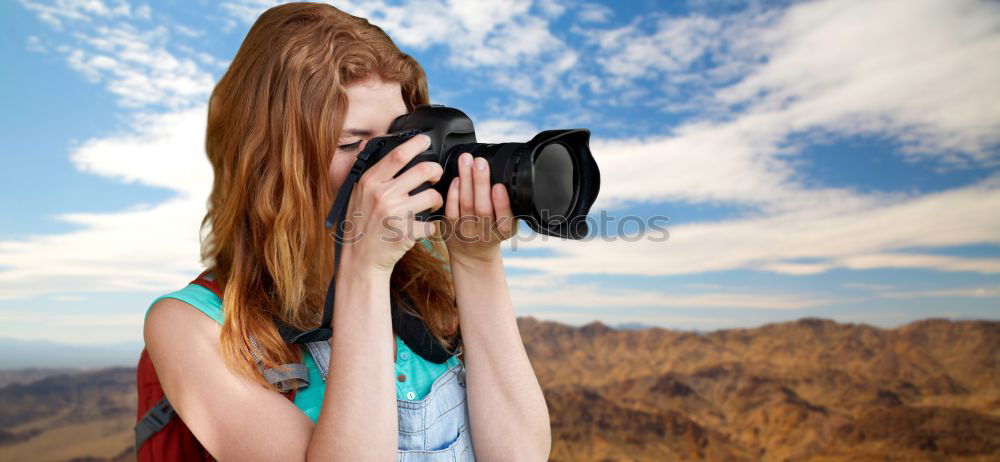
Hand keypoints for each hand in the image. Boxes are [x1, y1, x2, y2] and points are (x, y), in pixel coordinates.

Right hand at [340, 134, 443, 272]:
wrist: (359, 259)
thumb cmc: (359, 225)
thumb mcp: (355, 194)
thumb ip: (366, 171)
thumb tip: (364, 143)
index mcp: (370, 182)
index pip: (397, 155)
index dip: (416, 144)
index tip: (426, 140)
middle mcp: (382, 195)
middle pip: (423, 170)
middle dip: (436, 170)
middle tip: (436, 176)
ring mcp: (394, 214)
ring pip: (432, 196)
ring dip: (438, 199)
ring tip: (432, 203)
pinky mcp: (405, 233)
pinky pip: (431, 224)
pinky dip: (432, 226)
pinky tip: (425, 226)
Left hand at [442, 152, 516, 265]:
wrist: (473, 255)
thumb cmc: (492, 231)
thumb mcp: (507, 223)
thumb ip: (507, 205)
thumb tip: (505, 174)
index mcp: (504, 231)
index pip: (505, 217)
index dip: (502, 202)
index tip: (499, 186)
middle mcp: (485, 233)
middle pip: (482, 207)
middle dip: (481, 183)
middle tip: (480, 162)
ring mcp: (466, 231)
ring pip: (465, 204)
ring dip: (466, 180)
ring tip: (466, 160)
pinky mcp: (450, 228)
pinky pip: (451, 210)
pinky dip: (453, 193)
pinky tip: (456, 178)